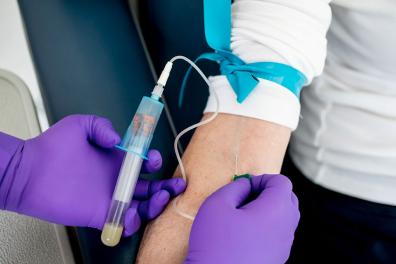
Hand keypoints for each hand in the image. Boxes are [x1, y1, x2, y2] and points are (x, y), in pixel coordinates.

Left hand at [1, 115, 185, 235]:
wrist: (29, 170)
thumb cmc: (51, 147)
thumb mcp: (80, 124)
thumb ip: (102, 125)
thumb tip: (119, 139)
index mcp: (116, 161)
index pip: (143, 165)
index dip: (153, 162)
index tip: (152, 158)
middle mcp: (116, 180)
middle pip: (149, 188)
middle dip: (166, 187)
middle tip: (176, 185)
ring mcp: (109, 198)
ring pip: (141, 207)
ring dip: (155, 205)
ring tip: (161, 198)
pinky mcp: (99, 214)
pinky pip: (121, 223)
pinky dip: (130, 222)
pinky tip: (132, 214)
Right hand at [185, 174, 299, 263]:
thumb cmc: (215, 243)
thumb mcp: (217, 204)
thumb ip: (235, 187)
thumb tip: (246, 185)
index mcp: (276, 210)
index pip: (282, 182)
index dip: (262, 178)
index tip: (244, 186)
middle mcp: (286, 228)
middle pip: (288, 199)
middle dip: (268, 192)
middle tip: (245, 197)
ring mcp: (283, 246)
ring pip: (283, 218)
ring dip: (267, 210)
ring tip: (242, 216)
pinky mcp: (277, 259)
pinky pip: (277, 235)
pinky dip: (266, 227)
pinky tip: (244, 234)